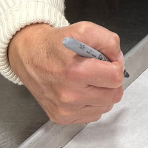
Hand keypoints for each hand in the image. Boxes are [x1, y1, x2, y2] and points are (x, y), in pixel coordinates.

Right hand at [8, 20, 124, 124]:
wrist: (29, 55)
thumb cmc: (56, 43)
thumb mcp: (84, 30)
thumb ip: (109, 41)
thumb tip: (118, 60)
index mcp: (75, 72)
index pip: (116, 77)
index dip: (116, 66)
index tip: (108, 61)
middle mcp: (69, 95)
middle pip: (113, 95)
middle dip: (111, 81)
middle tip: (99, 70)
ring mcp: (65, 110)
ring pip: (105, 107)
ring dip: (103, 93)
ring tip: (88, 80)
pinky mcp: (61, 117)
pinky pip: (92, 115)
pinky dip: (92, 103)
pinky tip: (81, 90)